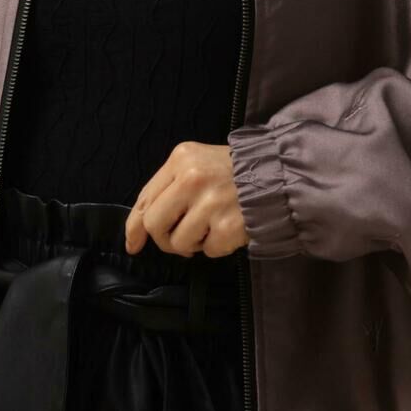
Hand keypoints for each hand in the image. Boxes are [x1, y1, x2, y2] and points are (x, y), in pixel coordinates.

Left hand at [124, 142, 251, 258]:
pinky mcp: (227, 227)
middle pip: (155, 225)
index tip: (133, 244)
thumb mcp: (197, 165)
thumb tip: (137, 233)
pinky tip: (227, 230)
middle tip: (180, 239)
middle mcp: (192, 179)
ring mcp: (210, 204)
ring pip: (179, 243)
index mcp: (180, 159)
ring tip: (210, 229)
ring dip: (192, 244)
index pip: (145, 200)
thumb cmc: (232, 172)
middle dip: (164, 239)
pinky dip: (216, 247)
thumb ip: (167, 190)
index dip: (134, 227)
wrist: (277, 174)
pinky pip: (208, 251)